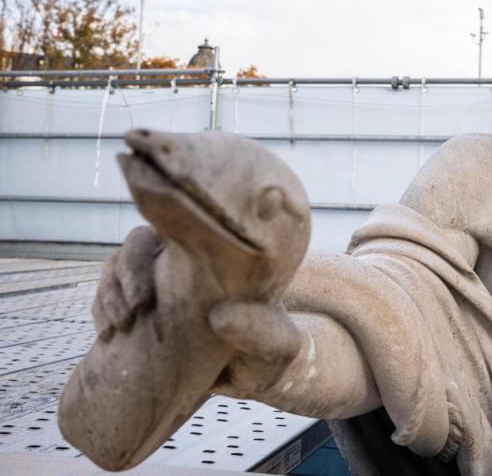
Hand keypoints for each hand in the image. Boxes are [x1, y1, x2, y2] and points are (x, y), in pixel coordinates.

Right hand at [92, 225, 304, 395]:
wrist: (256, 373)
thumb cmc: (273, 352)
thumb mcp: (278, 347)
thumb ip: (260, 331)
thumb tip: (220, 317)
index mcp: (218, 260)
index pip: (175, 230)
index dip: (150, 251)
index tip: (147, 297)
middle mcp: (186, 266)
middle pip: (136, 245)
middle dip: (124, 274)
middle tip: (133, 312)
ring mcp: (162, 285)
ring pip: (115, 269)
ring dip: (107, 294)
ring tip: (118, 328)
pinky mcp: (145, 310)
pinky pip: (108, 295)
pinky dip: (102, 310)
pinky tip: (111, 335)